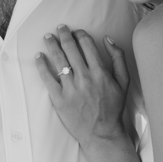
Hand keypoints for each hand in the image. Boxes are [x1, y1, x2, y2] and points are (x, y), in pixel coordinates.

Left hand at [36, 25, 129, 149]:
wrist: (101, 133)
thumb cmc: (113, 107)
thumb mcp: (124, 82)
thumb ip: (118, 58)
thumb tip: (107, 39)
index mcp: (100, 72)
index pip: (86, 45)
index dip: (80, 34)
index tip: (76, 32)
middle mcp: (84, 78)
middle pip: (70, 49)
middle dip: (63, 34)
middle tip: (59, 28)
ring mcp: (70, 89)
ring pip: (58, 60)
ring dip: (52, 45)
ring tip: (47, 37)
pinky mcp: (59, 99)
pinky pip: (48, 78)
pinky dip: (42, 66)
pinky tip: (39, 57)